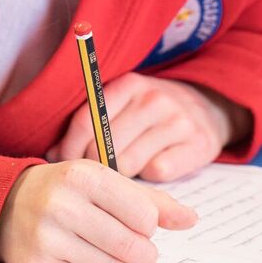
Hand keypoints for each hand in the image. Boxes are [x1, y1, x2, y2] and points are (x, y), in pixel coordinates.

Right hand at [0, 160, 198, 262]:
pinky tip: (80, 258)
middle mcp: (62, 205)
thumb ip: (151, 201)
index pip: (144, 215)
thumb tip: (191, 219)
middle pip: (131, 246)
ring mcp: (46, 238)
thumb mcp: (105, 183)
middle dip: (141, 252)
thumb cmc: (67, 192)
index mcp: (83, 176)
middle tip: (135, 248)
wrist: (5, 206)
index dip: (148, 225)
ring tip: (103, 249)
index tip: (138, 223)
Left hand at [49, 75, 249, 182]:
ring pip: (129, 163)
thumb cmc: (153, 114)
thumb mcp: (125, 104)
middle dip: (94, 167)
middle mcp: (154, 99)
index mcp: (129, 85)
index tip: (63, 165)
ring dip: (122, 174)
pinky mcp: (197, 145)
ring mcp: (177, 122)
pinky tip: (151, 168)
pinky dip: (150, 177)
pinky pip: (157, 173)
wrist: (210, 109)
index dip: (69, 148)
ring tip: (124, 170)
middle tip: (93, 176)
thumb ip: (91, 123)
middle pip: (105, 147)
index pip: (86, 121)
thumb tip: (51, 156)